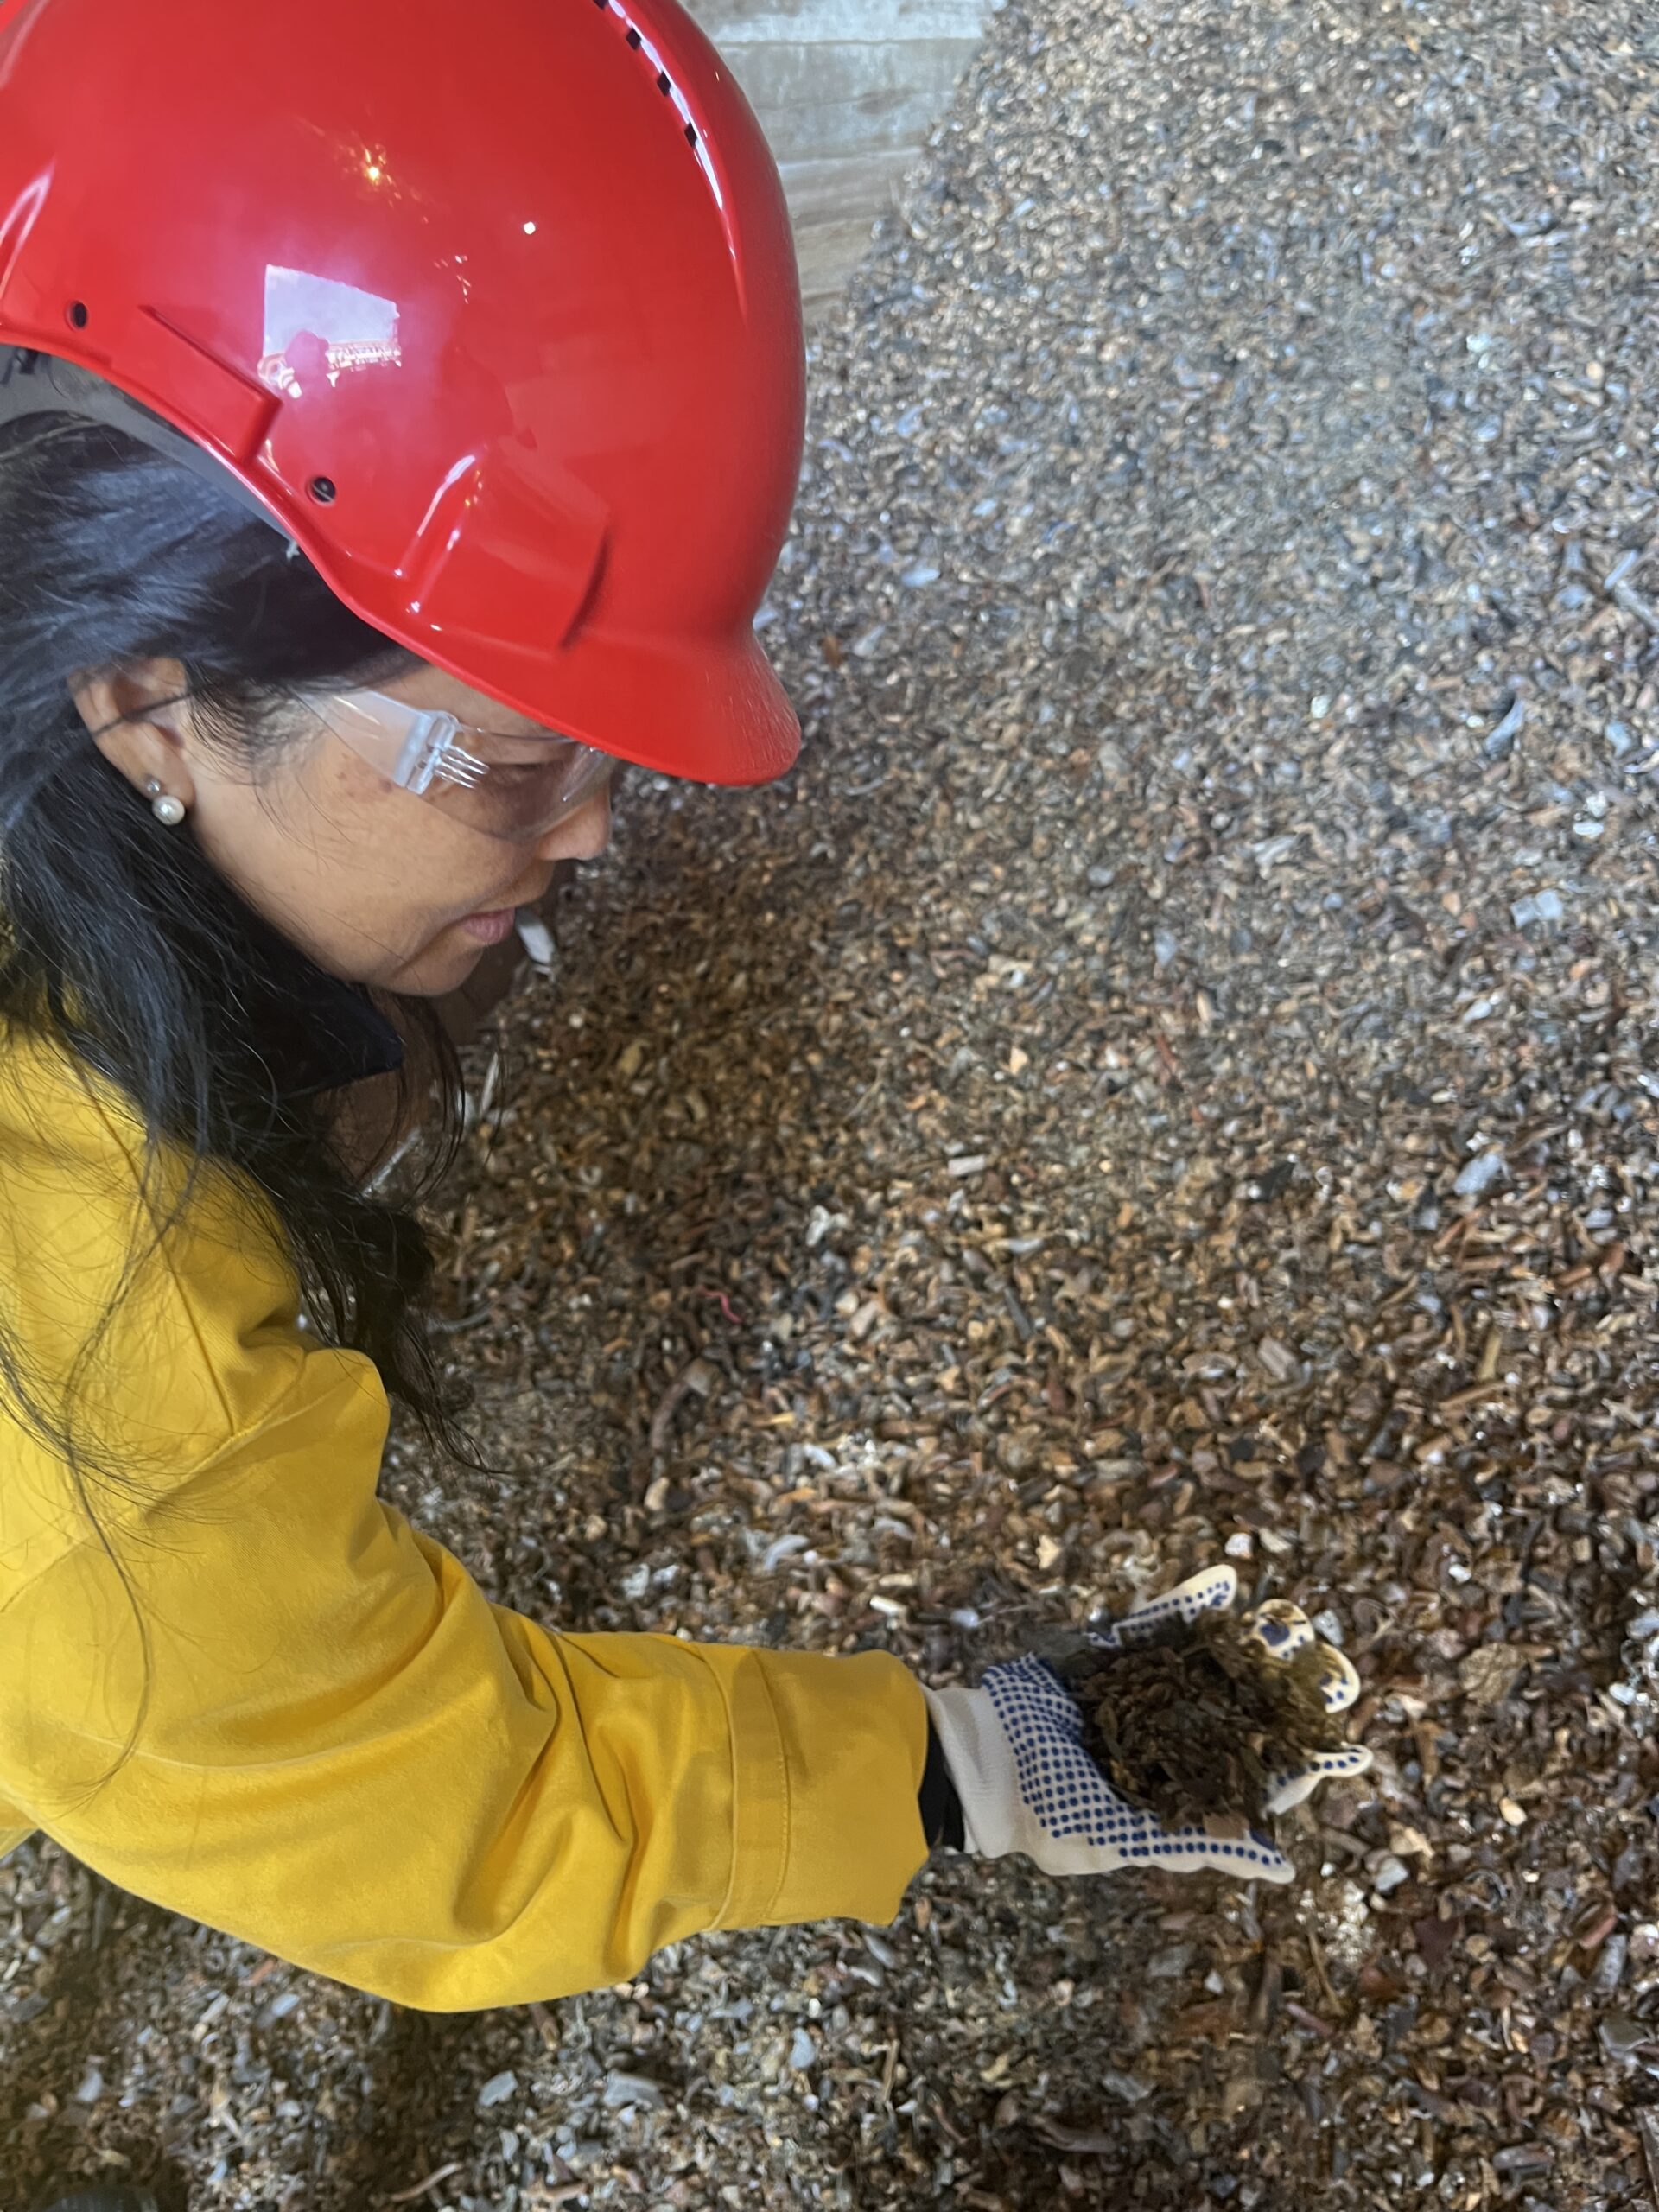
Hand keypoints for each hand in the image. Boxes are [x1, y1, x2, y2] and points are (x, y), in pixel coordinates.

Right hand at [921, 1565, 1370, 1883]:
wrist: (976, 1758)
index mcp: (1175, 1791)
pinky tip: (1222, 1580)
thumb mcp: (1122, 1838)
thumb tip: (1281, 1869)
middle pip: (1238, 1713)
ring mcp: (1138, 1694)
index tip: (1338, 1750)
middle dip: (1282, 1692)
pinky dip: (1187, 1604)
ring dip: (1249, 1642)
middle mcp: (1163, 1740)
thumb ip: (1197, 1842)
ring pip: (1206, 1663)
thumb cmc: (1046, 1812)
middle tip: (1333, 1671)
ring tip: (1294, 1619)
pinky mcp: (1109, 1656)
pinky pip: (1155, 1625)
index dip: (1293, 1765)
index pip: (1249, 1780)